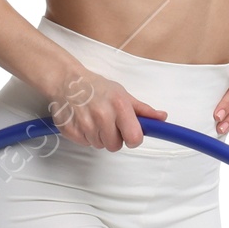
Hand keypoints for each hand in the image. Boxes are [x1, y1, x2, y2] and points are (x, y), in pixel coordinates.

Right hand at [46, 68, 166, 150]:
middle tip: (108, 124)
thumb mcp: (123, 95)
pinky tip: (83, 121)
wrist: (67, 81)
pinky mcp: (70, 130)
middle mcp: (102, 115)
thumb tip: (162, 118)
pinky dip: (85, 136)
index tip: (129, 134)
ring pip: (99, 146)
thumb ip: (143, 110)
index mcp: (119, 106)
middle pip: (115, 146)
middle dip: (114, 138)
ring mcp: (84, 124)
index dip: (133, 139)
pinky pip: (84, 143)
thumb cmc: (97, 88)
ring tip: (94, 120)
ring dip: (99, 137)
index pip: (134, 138)